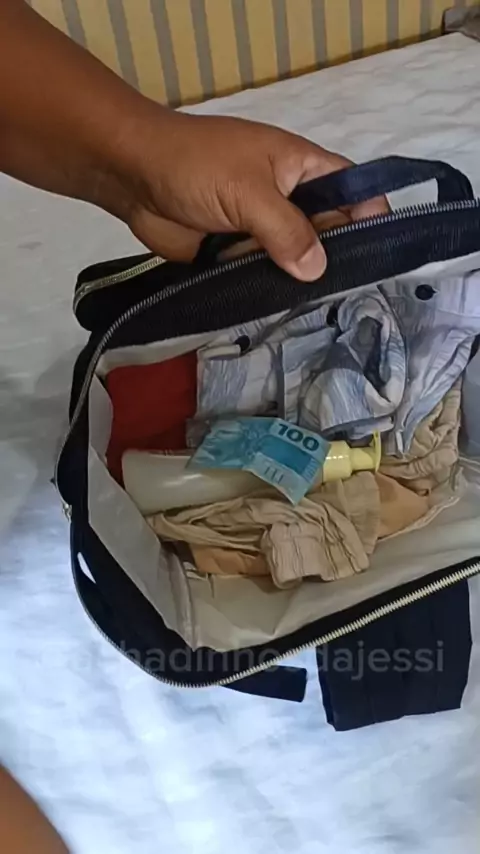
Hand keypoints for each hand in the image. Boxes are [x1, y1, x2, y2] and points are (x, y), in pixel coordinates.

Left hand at [0, 1, 387, 282]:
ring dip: (302, 281)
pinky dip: (271, 289)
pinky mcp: (236, 253)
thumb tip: (318, 270)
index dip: (369, 215)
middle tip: (350, 299)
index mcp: (301, 168)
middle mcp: (288, 198)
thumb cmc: (195, 166)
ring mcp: (262, 227)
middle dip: (336, 258)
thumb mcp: (249, 192)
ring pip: (295, 258)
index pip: (351, 189)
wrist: (132, 176)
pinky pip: (264, 273)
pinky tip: (286, 314)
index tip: (380, 255)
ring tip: (323, 314)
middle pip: (327, 230)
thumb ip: (287, 229)